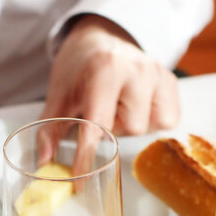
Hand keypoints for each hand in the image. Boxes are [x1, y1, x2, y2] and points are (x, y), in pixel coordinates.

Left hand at [39, 15, 179, 166]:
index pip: (98, 123)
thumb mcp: (59, 95)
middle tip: (101, 113)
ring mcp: (158, 73)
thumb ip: (50, 130)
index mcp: (105, 68)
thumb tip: (44, 163)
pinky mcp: (171, 82)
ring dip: (131, 125)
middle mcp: (137, 69)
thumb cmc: (81, 68)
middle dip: (113, 129)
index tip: (80, 178)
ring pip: (150, 126)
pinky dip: (150, 121)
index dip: (87, 155)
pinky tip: (136, 107)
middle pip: (130, 128)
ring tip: (119, 107)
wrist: (101, 37)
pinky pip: (168, 120)